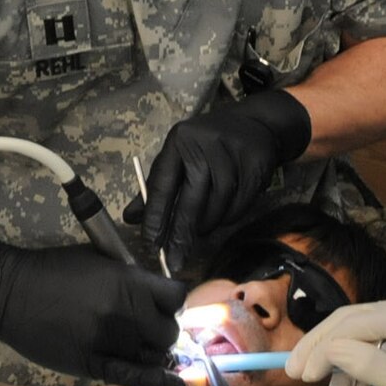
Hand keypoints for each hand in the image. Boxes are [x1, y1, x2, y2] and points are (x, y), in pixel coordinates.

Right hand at [0, 234, 187, 385]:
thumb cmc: (53, 269)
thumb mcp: (99, 260)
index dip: (174, 302)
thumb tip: (158, 294)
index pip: (177, 297)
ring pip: (155, 355)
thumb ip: (131, 278)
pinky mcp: (94, 365)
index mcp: (128, 282)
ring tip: (141, 346)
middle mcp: (125, 313)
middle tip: (147, 327)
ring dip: (153, 352)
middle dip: (163, 329)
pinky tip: (175, 383)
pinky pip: (136, 377)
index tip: (164, 304)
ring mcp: (110, 341)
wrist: (9, 292)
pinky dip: (158, 382)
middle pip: (169, 331)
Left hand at [125, 90, 311, 271]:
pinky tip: (222, 215)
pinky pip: (238, 206)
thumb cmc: (207, 145)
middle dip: (181, 235)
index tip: (150, 244)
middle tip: (174, 261)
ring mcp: (232, 156)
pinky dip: (228, 218)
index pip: (162, 185)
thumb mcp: (177, 156)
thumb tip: (130, 218)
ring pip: (217, 207)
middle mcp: (204, 146)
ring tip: (201, 229)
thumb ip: (155, 187)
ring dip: (207, 226)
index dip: (155, 217)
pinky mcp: (255, 167)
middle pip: (191, 200)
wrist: (255, 124)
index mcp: (179, 142)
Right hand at [285, 290, 385, 385]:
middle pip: (348, 321)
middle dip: (321, 351)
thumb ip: (371, 368)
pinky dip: (358, 368)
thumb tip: (331, 351)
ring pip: (356, 333)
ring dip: (342, 369)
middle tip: (297, 377)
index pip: (351, 324)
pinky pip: (370, 340)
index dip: (321, 348)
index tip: (300, 376)